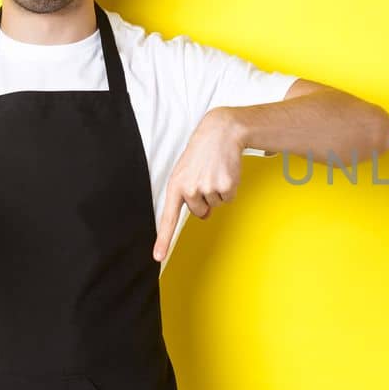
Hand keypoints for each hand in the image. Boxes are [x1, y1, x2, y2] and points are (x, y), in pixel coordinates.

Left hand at [153, 108, 243, 262]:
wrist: (221, 133)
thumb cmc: (202, 153)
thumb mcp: (187, 172)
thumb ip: (188, 195)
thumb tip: (204, 215)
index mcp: (175, 185)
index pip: (168, 218)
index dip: (163, 239)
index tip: (158, 257)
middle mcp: (190, 189)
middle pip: (199, 212)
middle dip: (205, 199)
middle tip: (206, 177)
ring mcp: (208, 188)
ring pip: (215, 204)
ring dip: (218, 190)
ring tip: (215, 171)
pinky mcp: (225, 187)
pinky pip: (228, 199)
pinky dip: (230, 188)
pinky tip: (226, 172)